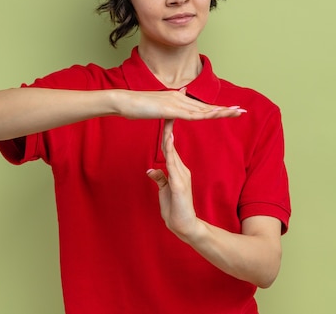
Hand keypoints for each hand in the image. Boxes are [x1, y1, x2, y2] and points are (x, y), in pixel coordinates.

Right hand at [114, 88, 245, 120]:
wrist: (124, 101)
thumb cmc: (138, 106)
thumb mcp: (158, 105)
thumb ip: (170, 103)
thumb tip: (182, 94)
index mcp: (179, 99)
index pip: (202, 107)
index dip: (218, 109)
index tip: (232, 111)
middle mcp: (180, 99)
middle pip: (207, 107)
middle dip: (226, 109)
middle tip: (243, 111)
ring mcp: (176, 103)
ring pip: (202, 110)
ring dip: (220, 111)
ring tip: (236, 112)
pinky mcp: (170, 110)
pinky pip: (190, 115)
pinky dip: (204, 115)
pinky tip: (215, 115)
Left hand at [146, 119, 198, 240]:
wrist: (185, 225)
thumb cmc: (175, 209)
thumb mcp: (165, 191)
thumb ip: (160, 179)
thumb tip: (151, 170)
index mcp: (178, 170)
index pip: (170, 148)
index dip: (167, 133)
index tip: (164, 119)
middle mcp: (181, 170)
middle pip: (172, 146)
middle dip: (169, 129)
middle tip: (168, 111)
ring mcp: (181, 176)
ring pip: (173, 153)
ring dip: (169, 137)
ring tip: (167, 122)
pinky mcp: (179, 185)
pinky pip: (173, 166)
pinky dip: (170, 154)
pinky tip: (168, 144)